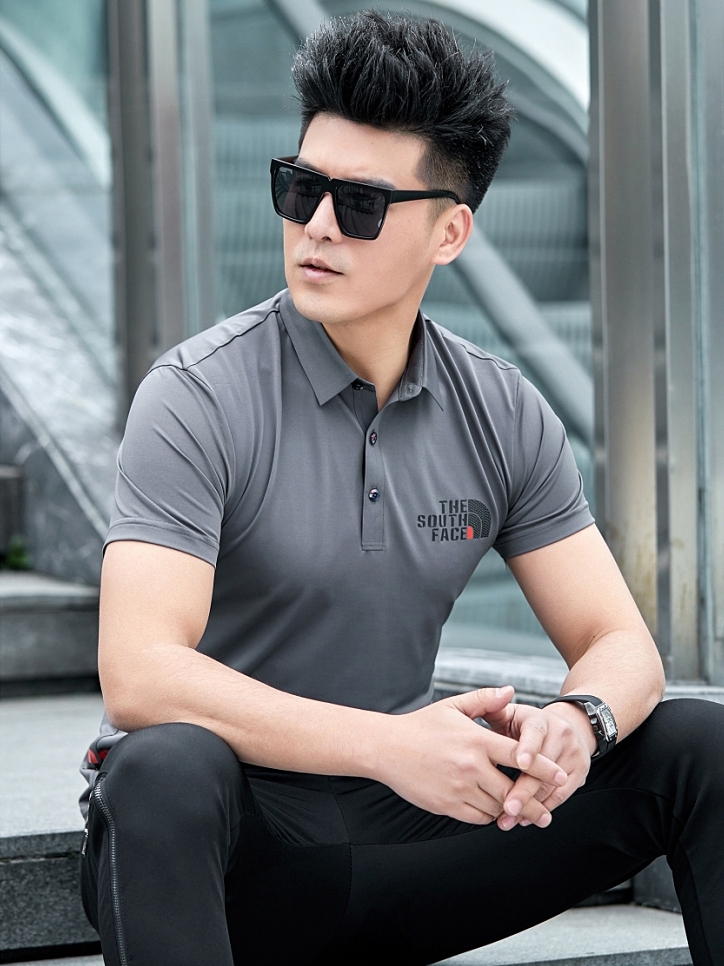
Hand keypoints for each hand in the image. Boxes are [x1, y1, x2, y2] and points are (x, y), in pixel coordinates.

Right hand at [376, 687, 567, 826]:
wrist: (386, 748)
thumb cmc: (421, 726)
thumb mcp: (453, 707)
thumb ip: (485, 700)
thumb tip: (511, 692)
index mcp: (477, 740)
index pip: (521, 757)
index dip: (544, 769)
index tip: (561, 777)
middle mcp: (471, 766)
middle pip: (514, 791)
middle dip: (534, 804)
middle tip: (548, 813)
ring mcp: (459, 788)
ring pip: (497, 806)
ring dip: (510, 811)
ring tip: (524, 815)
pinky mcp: (447, 804)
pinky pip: (478, 816)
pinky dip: (489, 816)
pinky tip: (493, 812)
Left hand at [482, 699, 594, 830]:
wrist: (570, 724)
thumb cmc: (530, 724)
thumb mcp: (512, 713)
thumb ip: (493, 711)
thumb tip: (482, 707)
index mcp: (540, 719)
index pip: (535, 733)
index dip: (528, 749)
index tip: (521, 763)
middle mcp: (560, 735)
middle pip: (543, 767)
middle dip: (523, 790)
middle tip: (506, 807)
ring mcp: (573, 754)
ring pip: (551, 785)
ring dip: (530, 806)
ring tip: (508, 818)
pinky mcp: (581, 772)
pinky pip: (562, 795)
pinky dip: (542, 808)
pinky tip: (525, 818)